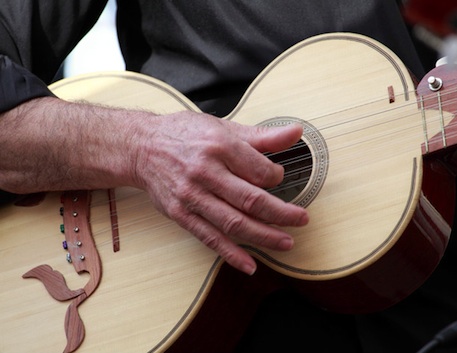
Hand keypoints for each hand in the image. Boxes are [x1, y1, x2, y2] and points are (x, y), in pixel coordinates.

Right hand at [133, 111, 308, 274]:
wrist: (142, 147)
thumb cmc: (184, 135)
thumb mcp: (224, 128)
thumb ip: (262, 135)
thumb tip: (295, 132)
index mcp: (219, 146)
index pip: (260, 171)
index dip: (278, 178)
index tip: (280, 179)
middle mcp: (205, 172)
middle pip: (251, 200)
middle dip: (282, 214)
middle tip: (301, 219)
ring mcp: (192, 196)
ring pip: (234, 222)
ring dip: (264, 236)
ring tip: (286, 242)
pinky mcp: (181, 214)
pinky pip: (210, 238)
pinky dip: (231, 254)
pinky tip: (250, 265)